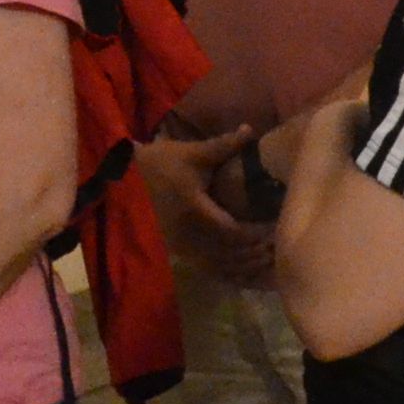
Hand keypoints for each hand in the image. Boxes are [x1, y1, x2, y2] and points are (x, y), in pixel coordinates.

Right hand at [132, 128, 274, 286]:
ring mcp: (182, 247)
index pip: (232, 231)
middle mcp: (188, 234)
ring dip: (245, 265)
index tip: (275, 227)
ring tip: (267, 257)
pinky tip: (245, 269)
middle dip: (255, 252)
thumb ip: (223, 145)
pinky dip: (229, 273)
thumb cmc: (160, 164)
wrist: (126, 181)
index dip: (256, 233)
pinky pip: (208, 270)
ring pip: (220, 267)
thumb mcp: (192, 153)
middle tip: (278, 245)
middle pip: (230, 254)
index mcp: (194, 210)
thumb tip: (250, 130)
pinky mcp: (179, 253)